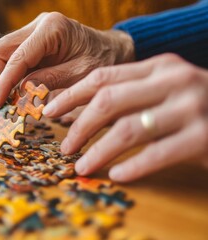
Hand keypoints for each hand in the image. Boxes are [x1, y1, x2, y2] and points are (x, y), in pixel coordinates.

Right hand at [0, 12, 134, 107]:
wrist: (114, 49)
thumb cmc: (103, 61)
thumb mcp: (80, 76)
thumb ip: (49, 81)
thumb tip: (20, 91)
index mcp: (52, 29)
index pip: (17, 57)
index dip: (3, 82)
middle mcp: (39, 24)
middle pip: (1, 50)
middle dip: (1, 76)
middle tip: (8, 100)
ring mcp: (35, 30)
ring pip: (4, 53)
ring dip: (7, 76)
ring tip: (17, 97)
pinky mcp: (34, 39)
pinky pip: (14, 56)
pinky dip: (14, 74)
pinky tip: (23, 88)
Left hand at [43, 53, 207, 181]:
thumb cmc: (194, 106)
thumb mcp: (162, 90)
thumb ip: (128, 94)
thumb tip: (78, 112)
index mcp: (158, 67)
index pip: (102, 78)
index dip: (71, 95)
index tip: (49, 112)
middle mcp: (175, 81)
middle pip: (108, 102)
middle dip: (79, 127)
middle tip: (65, 147)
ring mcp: (191, 108)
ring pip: (128, 129)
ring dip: (98, 151)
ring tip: (83, 166)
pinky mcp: (204, 137)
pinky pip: (157, 154)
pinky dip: (132, 167)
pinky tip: (118, 175)